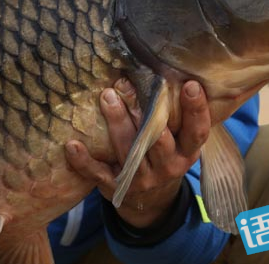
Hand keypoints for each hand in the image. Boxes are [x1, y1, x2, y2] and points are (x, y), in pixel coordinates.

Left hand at [65, 79, 209, 227]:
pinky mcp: (117, 187)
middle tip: (129, 84)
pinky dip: (84, 161)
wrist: (149, 200)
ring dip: (117, 123)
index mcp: (187, 152)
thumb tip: (160, 67)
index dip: (196, 109)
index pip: (196, 131)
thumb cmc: (163, 154)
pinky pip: (98, 174)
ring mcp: (143, 179)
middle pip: (158, 140)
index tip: (190, 84)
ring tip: (107, 97)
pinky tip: (72, 145)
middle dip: (146, 113)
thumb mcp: (177, 139)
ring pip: (129, 152)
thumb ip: (172, 113)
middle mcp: (169, 167)